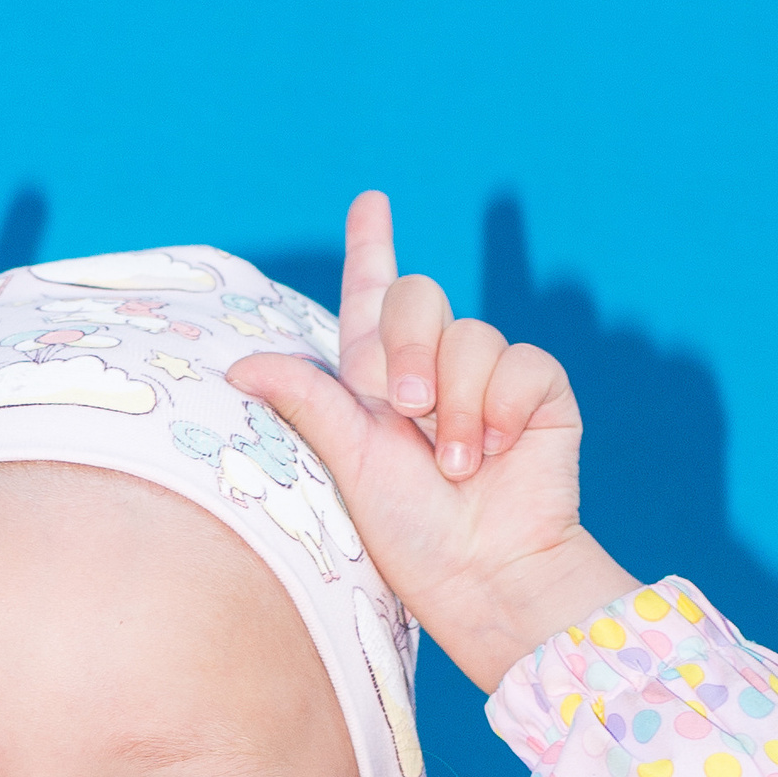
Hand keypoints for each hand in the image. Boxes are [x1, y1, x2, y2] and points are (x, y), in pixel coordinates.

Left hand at [228, 192, 638, 691]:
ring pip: (471, 335)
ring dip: (458, 406)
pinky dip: (505, 409)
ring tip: (458, 467)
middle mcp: (433, 371)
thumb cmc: (410, 535)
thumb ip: (307, 401)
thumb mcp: (347, 465)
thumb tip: (238, 365)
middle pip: (419, 296)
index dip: (372, 248)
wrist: (484, 574)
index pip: (372, 298)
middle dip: (409, 350)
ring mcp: (489, 380)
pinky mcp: (539, 393)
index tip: (371, 202)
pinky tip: (502, 454)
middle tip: (406, 412)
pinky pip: (522, 362)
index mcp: (377, 382)